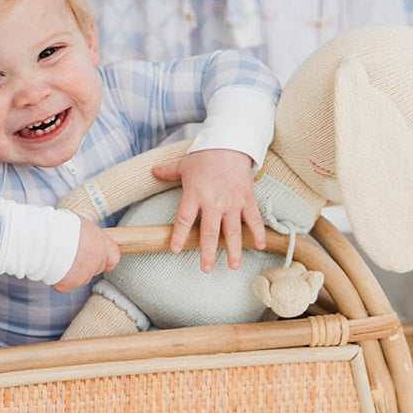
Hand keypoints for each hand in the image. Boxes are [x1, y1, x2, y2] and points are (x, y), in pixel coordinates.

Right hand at [52, 215, 120, 292]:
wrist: (49, 237)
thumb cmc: (62, 225)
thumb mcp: (81, 225)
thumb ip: (87, 237)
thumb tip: (82, 238)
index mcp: (102, 244)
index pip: (113, 257)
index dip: (105, 259)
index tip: (95, 256)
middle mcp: (96, 261)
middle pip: (94, 268)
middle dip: (84, 265)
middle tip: (70, 255)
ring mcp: (84, 275)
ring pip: (79, 278)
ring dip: (70, 272)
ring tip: (58, 257)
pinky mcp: (69, 284)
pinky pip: (64, 284)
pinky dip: (57, 278)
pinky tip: (51, 266)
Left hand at [151, 147, 266, 271]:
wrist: (230, 143)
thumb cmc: (205, 155)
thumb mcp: (184, 164)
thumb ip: (168, 172)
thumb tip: (153, 171)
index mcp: (194, 194)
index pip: (184, 219)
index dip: (178, 235)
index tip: (175, 249)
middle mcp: (213, 202)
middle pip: (210, 232)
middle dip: (208, 252)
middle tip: (206, 269)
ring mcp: (232, 202)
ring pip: (233, 231)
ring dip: (234, 250)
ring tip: (233, 266)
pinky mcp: (247, 199)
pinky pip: (253, 220)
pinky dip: (257, 233)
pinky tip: (259, 247)